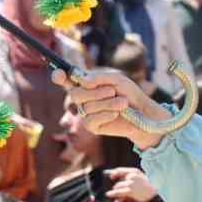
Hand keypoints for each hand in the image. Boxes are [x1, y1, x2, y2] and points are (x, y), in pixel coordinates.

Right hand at [49, 68, 168, 148]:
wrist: (142, 113)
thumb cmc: (129, 93)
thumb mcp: (117, 80)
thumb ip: (99, 77)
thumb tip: (82, 81)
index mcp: (85, 84)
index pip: (66, 80)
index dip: (59, 76)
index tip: (59, 75)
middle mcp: (82, 99)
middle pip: (74, 94)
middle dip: (94, 92)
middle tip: (112, 91)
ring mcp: (85, 113)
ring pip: (86, 107)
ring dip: (107, 103)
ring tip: (122, 103)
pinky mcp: (92, 126)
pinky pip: (91, 119)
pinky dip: (106, 114)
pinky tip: (116, 114)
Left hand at [105, 166, 156, 201]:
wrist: (155, 195)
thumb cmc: (148, 188)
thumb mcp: (141, 178)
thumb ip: (131, 176)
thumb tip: (117, 175)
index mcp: (135, 171)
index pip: (120, 170)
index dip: (114, 173)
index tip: (111, 176)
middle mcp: (132, 175)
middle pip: (118, 179)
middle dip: (117, 184)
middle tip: (116, 187)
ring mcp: (131, 183)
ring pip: (118, 185)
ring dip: (116, 190)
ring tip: (116, 194)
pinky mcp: (130, 190)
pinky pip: (118, 192)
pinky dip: (113, 193)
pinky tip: (108, 194)